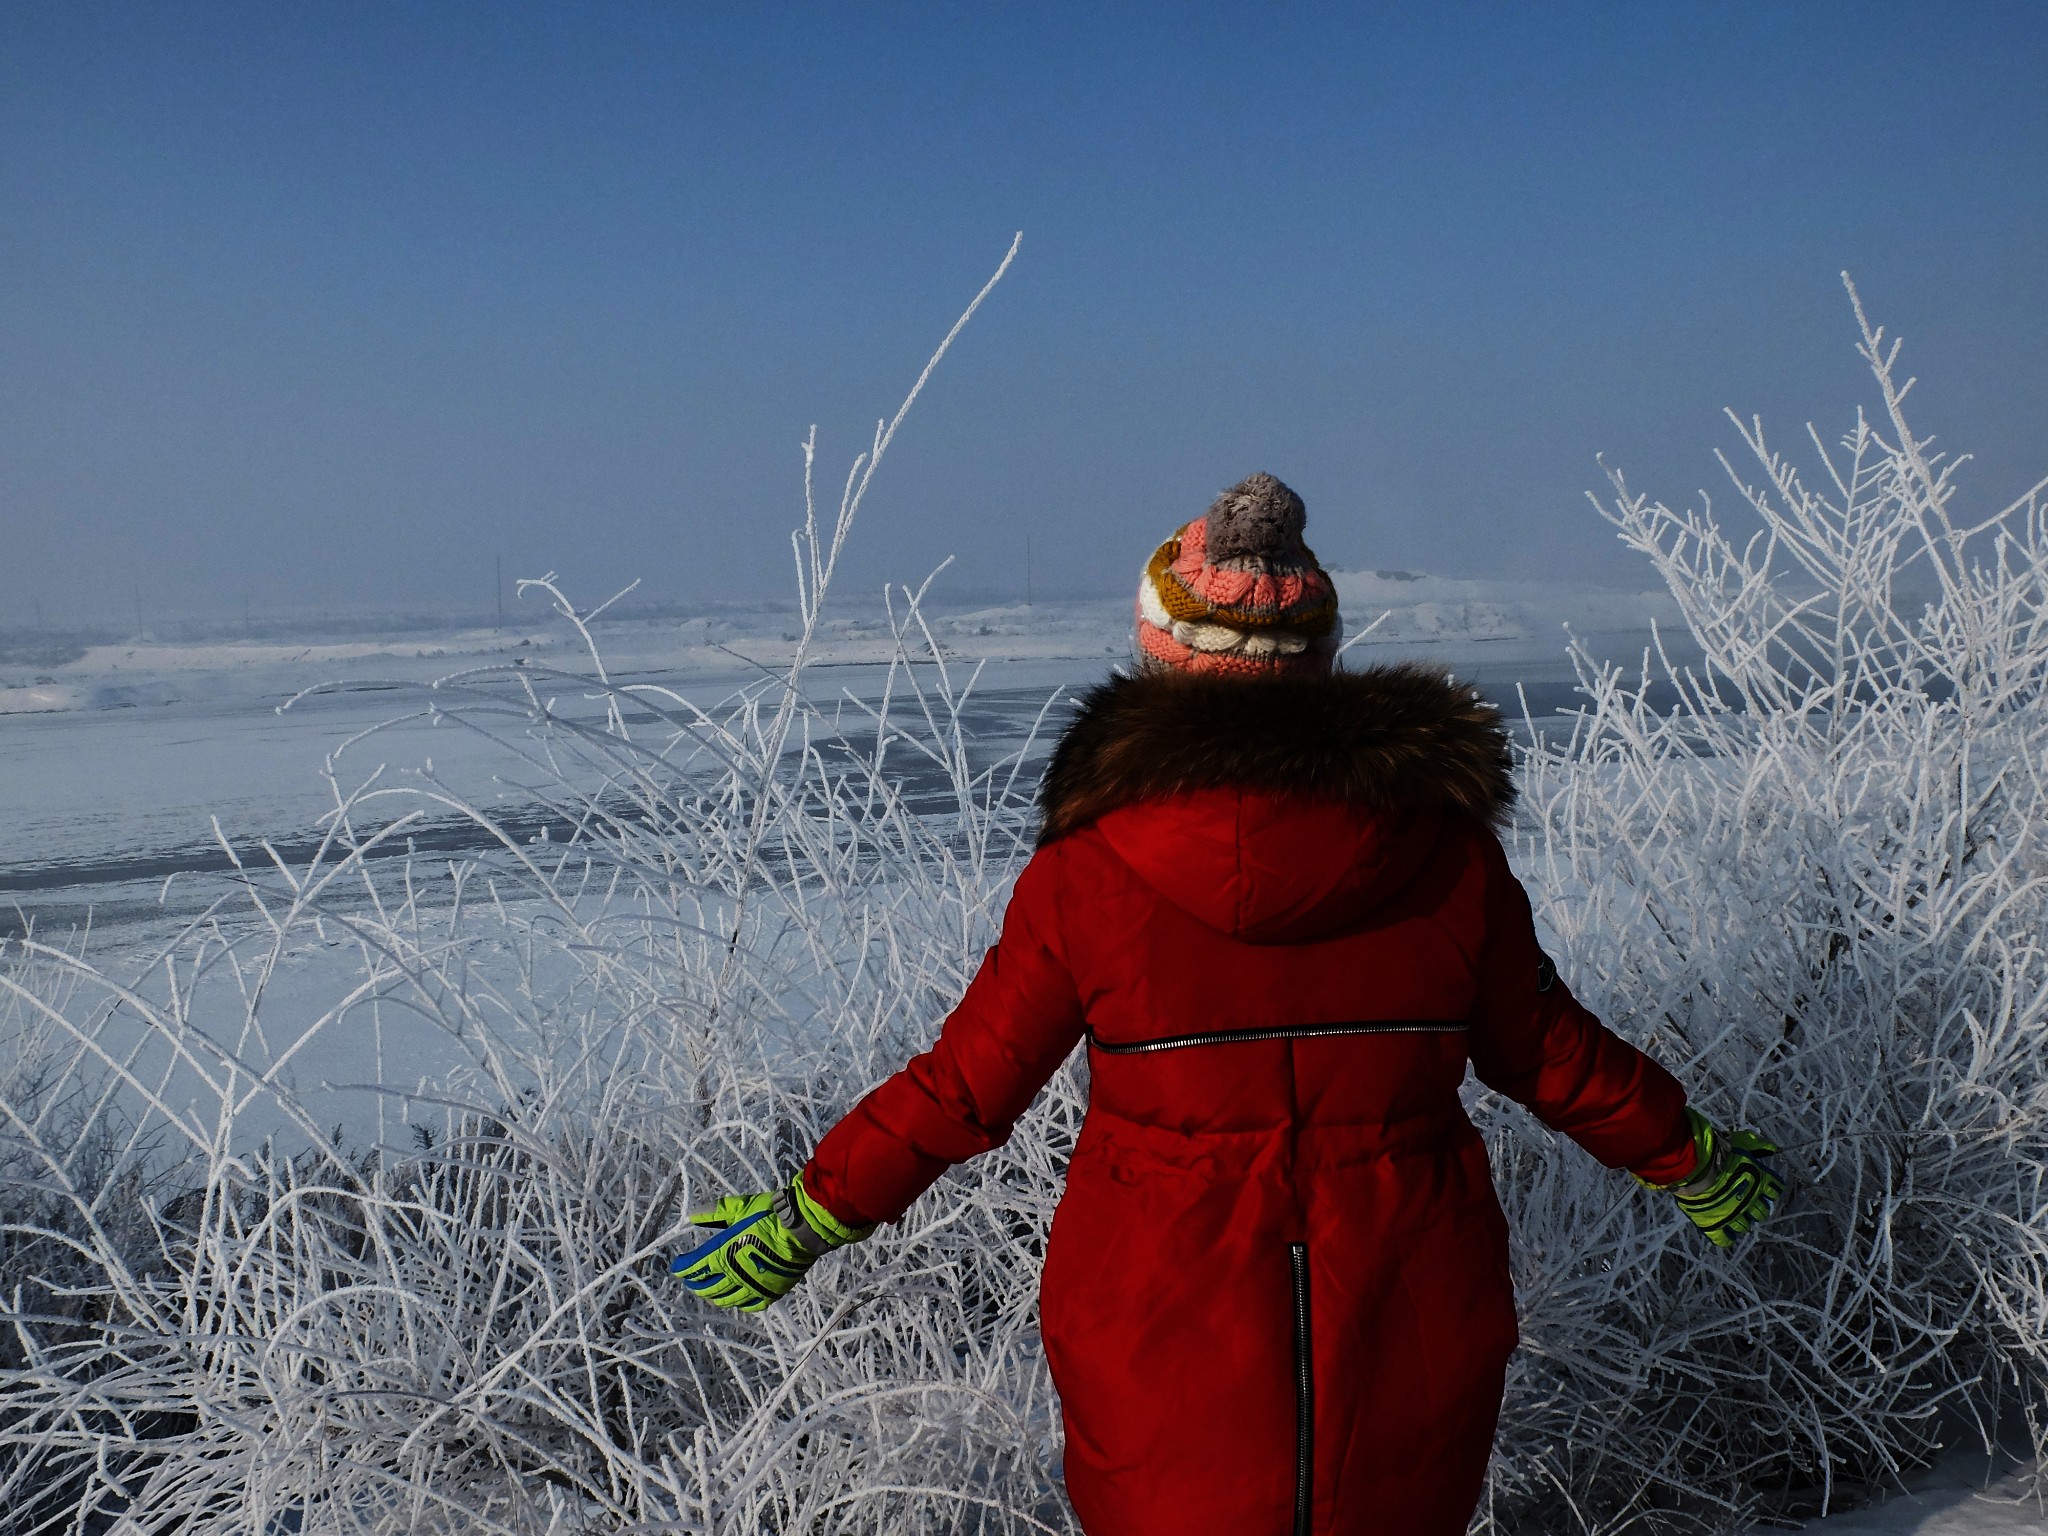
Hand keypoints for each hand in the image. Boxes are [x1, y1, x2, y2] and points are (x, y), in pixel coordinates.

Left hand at [671, 1173, 872, 1310]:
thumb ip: (715, 1213)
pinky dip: (741, 1304)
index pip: (696, 1267)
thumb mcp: (740, 1207)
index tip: (677, 1266)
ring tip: (711, 1294)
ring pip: (727, 1299)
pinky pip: (751, 1305)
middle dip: (697, 1284)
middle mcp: (735, 1275)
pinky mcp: (771, 1292)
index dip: (683, 1268)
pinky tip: (738, 1300)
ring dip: (715, 1297)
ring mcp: (753, 1286)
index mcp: (724, 1254)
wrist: (803, 1228)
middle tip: (692, 1281)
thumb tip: (692, 1215)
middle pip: (709, 1287)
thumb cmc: (770, 1214)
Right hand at [1644, 1109, 1784, 1248]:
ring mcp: (1734, 1216)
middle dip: (1755, 1208)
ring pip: (1745, 1226)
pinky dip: (1725, 1237)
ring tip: (1732, 1214)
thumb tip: (1771, 1148)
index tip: (1761, 1186)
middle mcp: (1752, 1202)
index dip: (1768, 1189)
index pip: (1774, 1190)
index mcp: (1760, 1183)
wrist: (1697, 1169)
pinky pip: (1724, 1239)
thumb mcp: (1740, 1142)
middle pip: (1762, 1212)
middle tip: (1744, 1201)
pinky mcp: (1716, 1225)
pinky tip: (1723, 1231)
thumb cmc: (1719, 1153)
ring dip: (1741, 1220)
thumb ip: (1755, 1144)